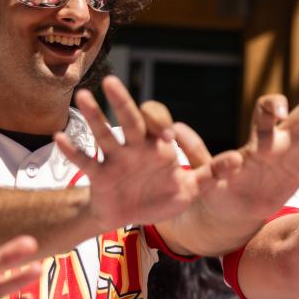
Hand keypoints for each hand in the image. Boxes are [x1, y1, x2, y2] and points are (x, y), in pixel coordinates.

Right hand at [54, 75, 201, 230]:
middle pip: (130, 121)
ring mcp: (116, 159)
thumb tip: (239, 160)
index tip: (166, 137)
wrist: (135, 216)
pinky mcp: (100, 175)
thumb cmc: (163, 195)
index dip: (162, 128)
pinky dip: (72, 151)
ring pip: (104, 135)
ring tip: (82, 97)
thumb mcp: (191, 189)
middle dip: (122, 102)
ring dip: (94, 116)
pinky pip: (85, 162)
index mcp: (159, 147)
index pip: (160, 127)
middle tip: (110, 82)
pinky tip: (58, 138)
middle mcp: (136, 147)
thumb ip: (212, 174)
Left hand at [175, 65, 298, 223]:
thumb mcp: (205, 172)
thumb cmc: (217, 188)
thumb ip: (195, 152)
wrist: (230, 208)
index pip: (269, 113)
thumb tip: (176, 129)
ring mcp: (296, 157)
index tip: (275, 111)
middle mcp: (281, 143)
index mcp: (259, 142)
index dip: (272, 109)